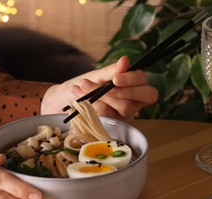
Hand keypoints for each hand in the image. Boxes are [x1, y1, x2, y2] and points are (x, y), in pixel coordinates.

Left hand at [41, 56, 157, 120]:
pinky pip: (111, 117)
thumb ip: (110, 71)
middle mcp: (134, 100)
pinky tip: (81, 98)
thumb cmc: (84, 85)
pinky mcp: (115, 125)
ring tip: (83, 87)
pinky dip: (95, 106)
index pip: (143, 80)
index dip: (132, 80)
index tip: (115, 79)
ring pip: (126, 107)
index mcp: (133, 83)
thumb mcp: (96, 76)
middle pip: (146, 96)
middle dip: (124, 91)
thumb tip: (125, 60)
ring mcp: (126, 114)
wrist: (64, 100)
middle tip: (104, 88)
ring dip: (104, 97)